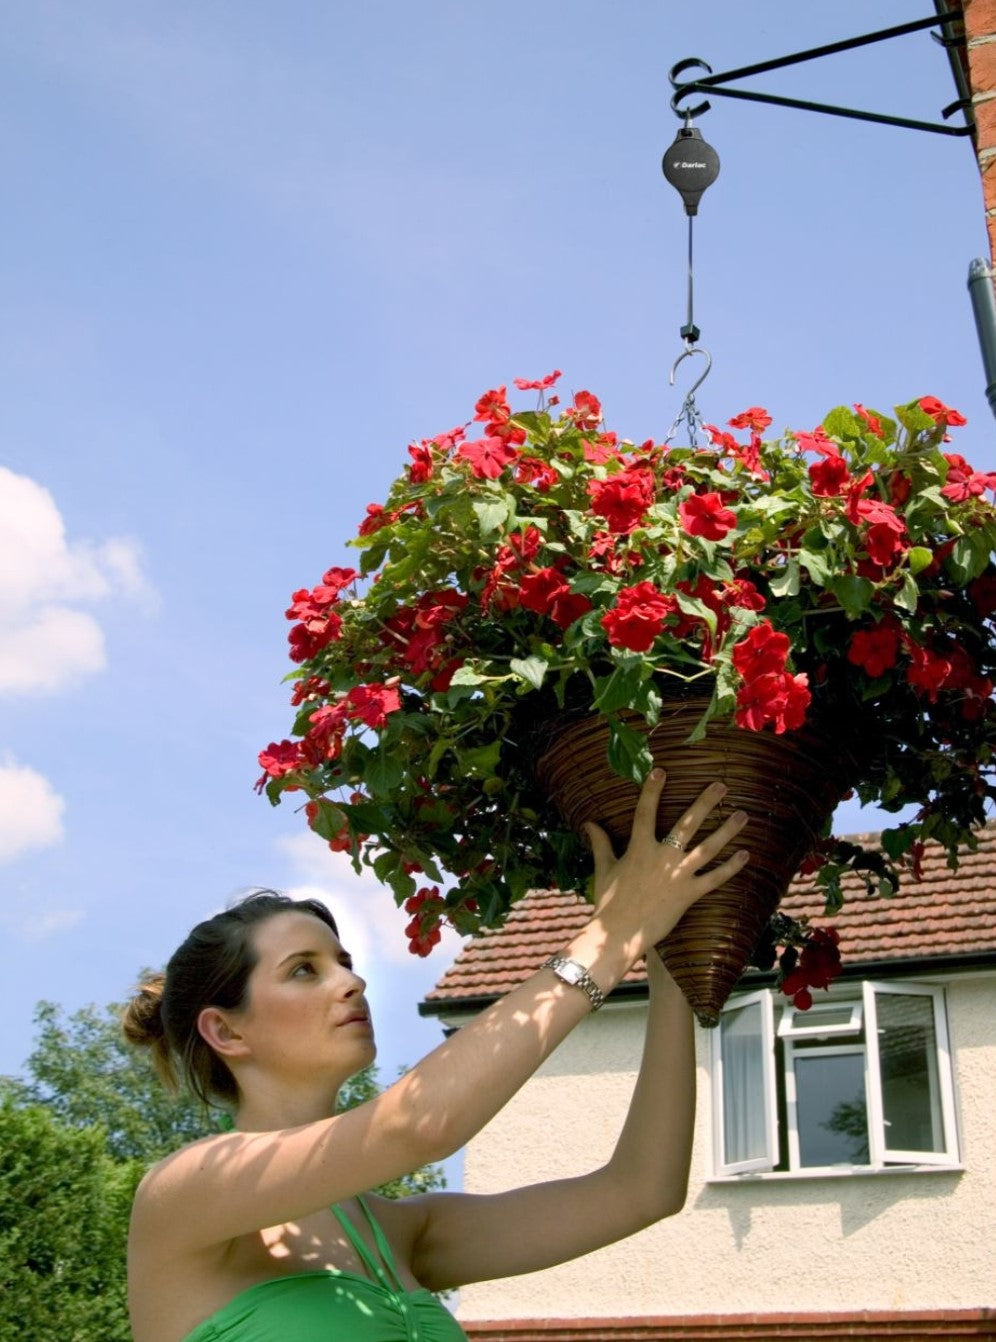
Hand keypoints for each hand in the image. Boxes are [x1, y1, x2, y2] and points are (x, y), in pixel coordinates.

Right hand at [583, 770, 748, 959]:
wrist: (618, 934)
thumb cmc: (607, 902)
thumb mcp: (604, 869)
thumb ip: (600, 843)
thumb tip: (589, 823)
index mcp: (639, 848)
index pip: (645, 811)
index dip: (652, 790)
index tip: (661, 770)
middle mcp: (662, 856)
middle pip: (688, 823)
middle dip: (706, 802)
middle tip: (722, 785)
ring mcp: (678, 875)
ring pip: (708, 847)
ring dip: (727, 830)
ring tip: (742, 815)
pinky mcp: (689, 894)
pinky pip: (715, 878)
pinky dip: (731, 867)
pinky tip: (745, 854)